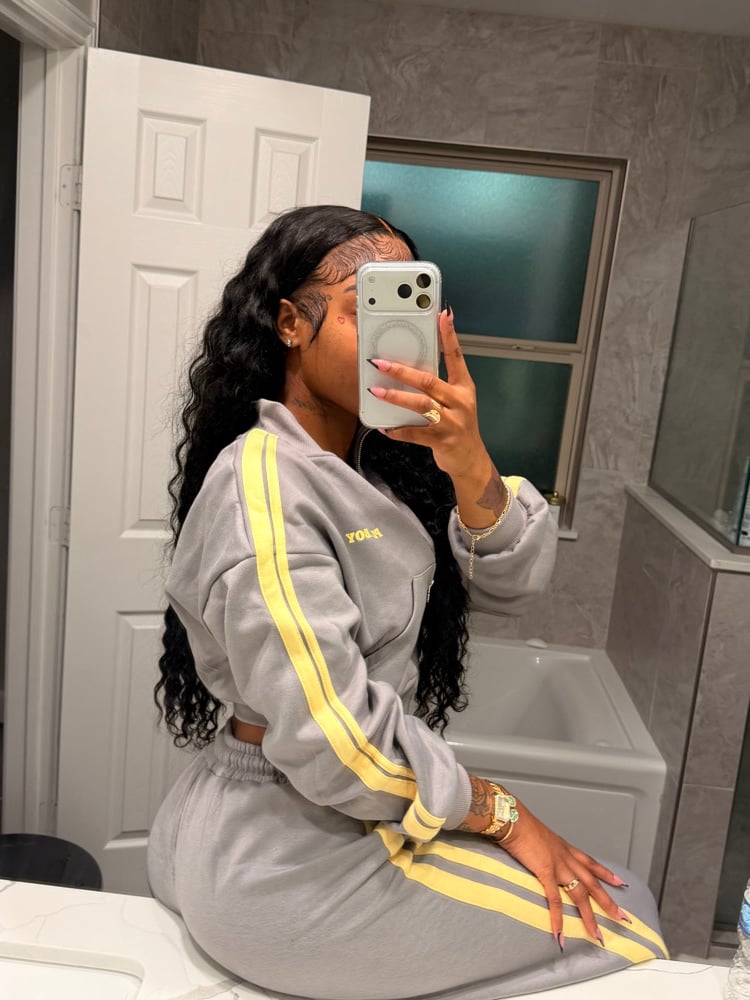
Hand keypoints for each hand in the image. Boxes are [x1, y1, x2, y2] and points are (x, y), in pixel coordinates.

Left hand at [368, 308, 489, 481]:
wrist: (471, 459)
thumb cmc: (459, 427)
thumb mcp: (457, 402)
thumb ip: (439, 387)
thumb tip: (410, 371)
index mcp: (463, 388)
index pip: (456, 356)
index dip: (449, 336)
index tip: (443, 315)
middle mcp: (459, 402)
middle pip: (429, 381)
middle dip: (402, 371)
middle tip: (381, 363)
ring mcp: (451, 422)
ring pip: (421, 405)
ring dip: (396, 397)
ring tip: (376, 392)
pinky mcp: (441, 440)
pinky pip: (414, 433)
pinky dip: (397, 430)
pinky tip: (384, 427)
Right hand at [496, 798, 629, 947]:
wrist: (513, 818)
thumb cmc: (520, 823)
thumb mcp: (537, 834)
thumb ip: (541, 846)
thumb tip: (536, 851)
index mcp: (564, 847)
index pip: (590, 862)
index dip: (605, 873)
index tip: (619, 882)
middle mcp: (566, 857)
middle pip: (592, 882)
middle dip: (608, 901)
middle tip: (621, 916)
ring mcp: (558, 865)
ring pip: (580, 894)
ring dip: (589, 916)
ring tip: (596, 934)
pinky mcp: (546, 872)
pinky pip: (554, 899)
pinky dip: (558, 918)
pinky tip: (559, 933)